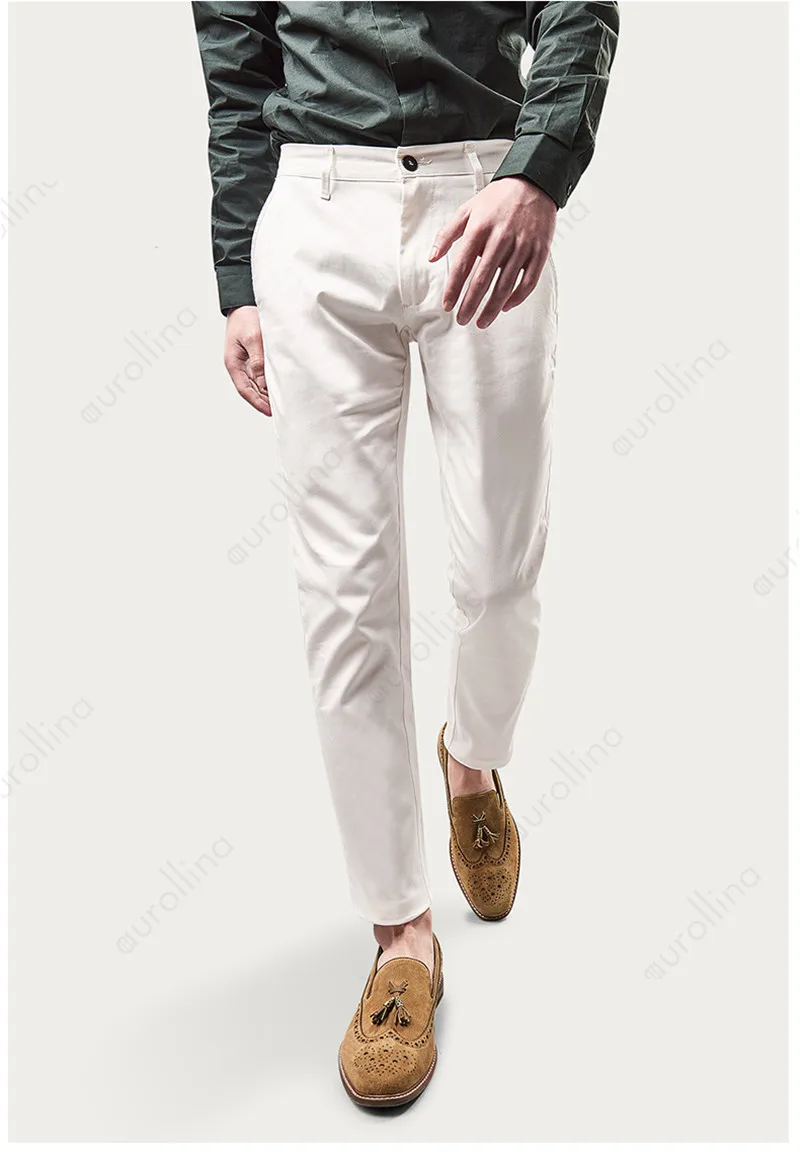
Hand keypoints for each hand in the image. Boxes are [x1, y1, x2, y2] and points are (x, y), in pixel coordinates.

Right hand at [223, 305, 270, 416]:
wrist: (244, 303)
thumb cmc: (245, 317)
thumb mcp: (253, 338)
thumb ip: (258, 361)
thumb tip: (263, 383)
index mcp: (233, 363)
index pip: (245, 389)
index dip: (257, 402)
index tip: (270, 411)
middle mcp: (238, 365)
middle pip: (250, 390)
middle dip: (263, 401)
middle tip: (280, 410)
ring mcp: (245, 362)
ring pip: (256, 384)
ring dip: (266, 394)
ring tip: (281, 402)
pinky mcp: (252, 357)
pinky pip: (260, 375)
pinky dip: (268, 383)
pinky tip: (278, 387)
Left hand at [429, 177, 556, 328]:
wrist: (533, 183)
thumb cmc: (498, 199)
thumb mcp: (467, 210)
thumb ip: (447, 234)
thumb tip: (432, 257)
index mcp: (480, 228)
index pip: (462, 266)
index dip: (453, 289)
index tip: (448, 305)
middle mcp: (501, 238)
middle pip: (482, 280)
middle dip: (470, 304)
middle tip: (462, 319)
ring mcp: (522, 246)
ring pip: (505, 286)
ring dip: (492, 308)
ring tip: (482, 321)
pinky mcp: (539, 251)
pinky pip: (528, 281)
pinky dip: (517, 297)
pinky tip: (505, 306)